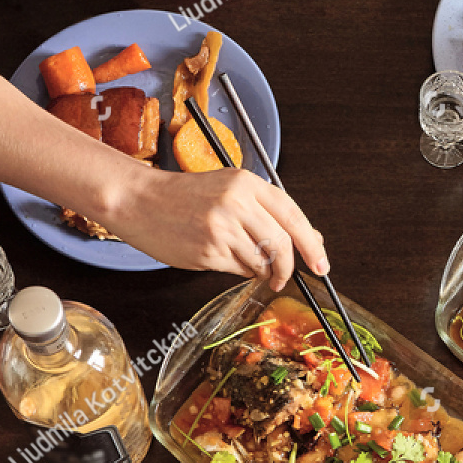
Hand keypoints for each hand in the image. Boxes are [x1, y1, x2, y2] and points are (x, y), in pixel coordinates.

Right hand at [109, 166, 328, 291]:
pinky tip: (222, 257)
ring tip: (241, 259)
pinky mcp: (208, 252)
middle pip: (282, 245)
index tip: (321, 264)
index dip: (312, 244)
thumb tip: (309, 238)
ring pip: (262, 262)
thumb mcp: (229, 189)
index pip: (293, 216)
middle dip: (288, 268)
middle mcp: (237, 204)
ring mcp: (222, 229)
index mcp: (246, 183)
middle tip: (284, 278)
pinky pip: (239, 271)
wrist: (141, 201)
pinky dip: (239, 271)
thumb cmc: (185, 196)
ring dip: (260, 271)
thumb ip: (267, 210)